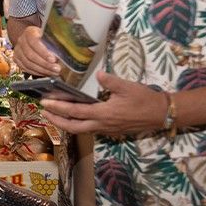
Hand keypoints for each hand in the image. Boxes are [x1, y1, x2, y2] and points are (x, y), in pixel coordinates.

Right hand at [12, 25, 60, 76]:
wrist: (31, 38)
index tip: (54, 59)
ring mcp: (17, 51)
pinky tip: (45, 73)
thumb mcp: (49, 34)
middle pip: (31, 55)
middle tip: (57, 69)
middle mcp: (21, 41)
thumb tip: (65, 50)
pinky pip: (26, 68)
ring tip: (53, 72)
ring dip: (42, 70)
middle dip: (45, 64)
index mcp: (29, 32)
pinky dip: (36, 72)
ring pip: (28, 64)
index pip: (34, 42)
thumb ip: (54, 40)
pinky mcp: (17, 59)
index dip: (44, 52)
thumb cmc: (43, 36)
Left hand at [40, 72, 168, 135]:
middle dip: (56, 121)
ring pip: (81, 130)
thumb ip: (110, 81)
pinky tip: (75, 118)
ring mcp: (106, 130)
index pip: (75, 112)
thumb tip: (97, 74)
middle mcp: (102, 125)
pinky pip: (90, 130)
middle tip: (44, 113)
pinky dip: (78, 125)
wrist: (161, 114)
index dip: (58, 108)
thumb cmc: (145, 99)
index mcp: (103, 113)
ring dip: (66, 124)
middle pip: (72, 127)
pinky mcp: (111, 131)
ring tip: (55, 116)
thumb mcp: (127, 87)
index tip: (45, 103)